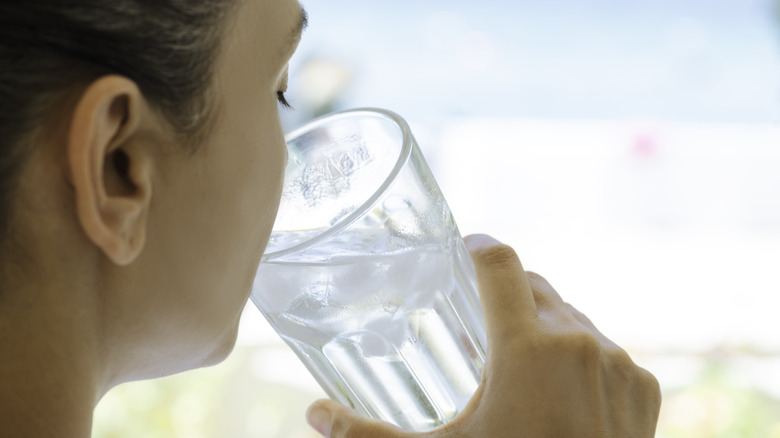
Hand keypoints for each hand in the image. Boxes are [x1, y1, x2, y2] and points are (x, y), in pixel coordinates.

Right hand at [305, 234, 660, 437]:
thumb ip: (369, 436)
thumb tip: (314, 416)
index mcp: (527, 347)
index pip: (501, 264)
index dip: (480, 247)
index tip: (466, 247)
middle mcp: (579, 342)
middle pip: (536, 285)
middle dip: (506, 292)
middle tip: (482, 317)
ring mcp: (618, 363)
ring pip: (573, 318)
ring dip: (545, 326)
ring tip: (520, 358)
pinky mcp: (643, 386)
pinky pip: (606, 349)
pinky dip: (581, 356)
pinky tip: (562, 389)